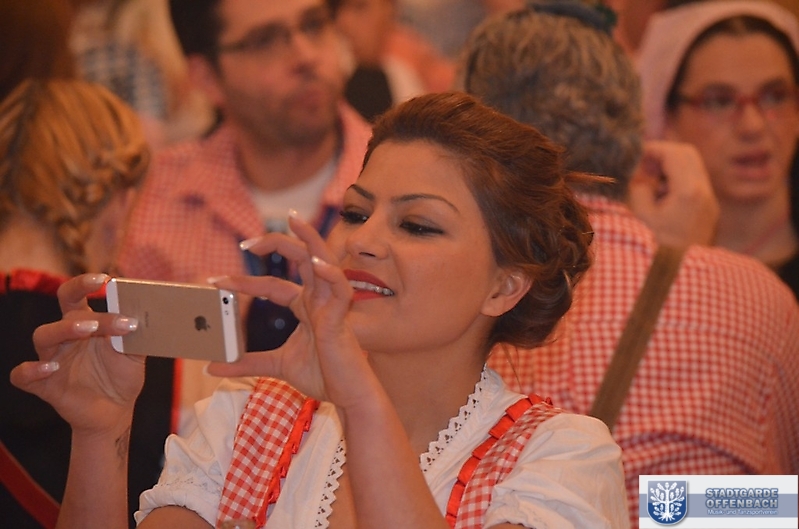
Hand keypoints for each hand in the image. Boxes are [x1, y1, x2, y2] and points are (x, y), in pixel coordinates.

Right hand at [9, 274, 144, 434]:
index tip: (104, 278)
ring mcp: (53, 360)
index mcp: (85, 324)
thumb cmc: (123, 377)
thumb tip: (148, 315)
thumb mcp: (136, 354)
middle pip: (61, 312)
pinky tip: (50, 367)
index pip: (75, 295)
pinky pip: (23, 375)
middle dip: (74, 306)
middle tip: (98, 314)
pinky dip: (31, 369)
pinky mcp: (45, 385)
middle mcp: (66, 338)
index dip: (84, 283)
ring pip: (43, 336)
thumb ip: (139, 334)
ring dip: (64, 330)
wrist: (116, 412)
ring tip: (88, 330)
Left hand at [207, 214, 378, 409]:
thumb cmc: (322, 376)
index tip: (215, 282)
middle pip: (298, 258)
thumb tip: (213, 366)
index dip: (245, 281)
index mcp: (305, 306)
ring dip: (309, 238)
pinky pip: (339, 287)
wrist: (347, 396)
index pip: (272, 284)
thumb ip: (247, 363)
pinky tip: (315, 263)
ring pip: (323, 259)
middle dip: (273, 244)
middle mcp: (318, 298)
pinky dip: (329, 272)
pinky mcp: (341, 316)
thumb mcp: (276, 366)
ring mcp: (331, 304)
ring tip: (294, 220)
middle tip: (244, 243)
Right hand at [628, 140, 719, 246]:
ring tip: (647, 185)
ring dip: (669, 169)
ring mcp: (710, 204)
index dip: (652, 149)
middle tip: (641, 168)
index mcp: (689, 191)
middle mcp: (705, 194)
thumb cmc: (654, 249)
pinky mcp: (708, 213)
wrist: (676, 281)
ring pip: (692, 168)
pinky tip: (658, 200)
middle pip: (688, 154)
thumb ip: (638, 186)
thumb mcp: (638, 215)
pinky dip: (676, 183)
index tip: (633, 157)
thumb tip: (640, 174)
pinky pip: (694, 185)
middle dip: (662, 155)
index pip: (674, 152)